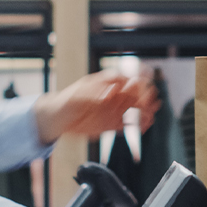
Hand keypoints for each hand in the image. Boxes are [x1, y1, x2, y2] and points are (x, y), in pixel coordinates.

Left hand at [33, 70, 158, 143]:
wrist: (56, 119)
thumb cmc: (65, 102)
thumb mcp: (76, 97)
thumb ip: (94, 94)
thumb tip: (110, 93)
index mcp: (105, 83)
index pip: (126, 80)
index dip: (135, 86)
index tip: (138, 95)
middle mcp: (113, 95)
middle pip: (135, 93)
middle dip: (145, 98)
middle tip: (150, 106)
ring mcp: (113, 108)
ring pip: (135, 107)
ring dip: (145, 111)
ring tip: (150, 118)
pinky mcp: (112, 123)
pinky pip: (128, 123)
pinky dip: (137, 125)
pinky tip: (144, 127)